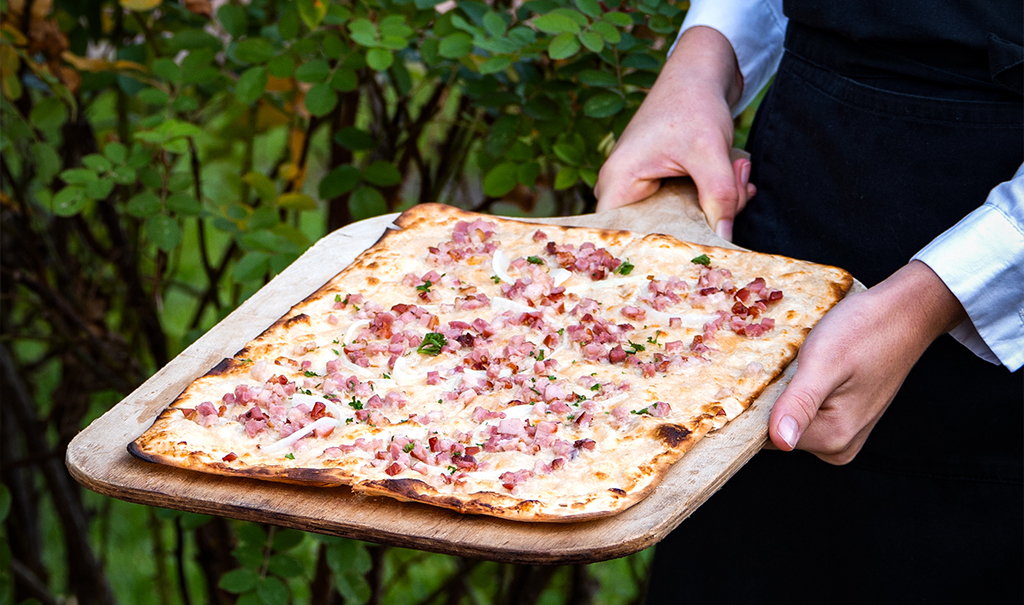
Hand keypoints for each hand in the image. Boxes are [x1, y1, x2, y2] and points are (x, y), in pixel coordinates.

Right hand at [594, 26, 755, 239]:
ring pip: (680, 220)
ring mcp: (640, 188)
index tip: (695, 252)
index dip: (654, 251)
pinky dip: (715, 196)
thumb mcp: (709, 152)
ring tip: (737, 171)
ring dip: (716, 203)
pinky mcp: (660, 184)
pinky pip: (688, 207)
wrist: (700, 72)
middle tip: (738, 192)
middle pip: (659, 230)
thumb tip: (725, 242)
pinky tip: (735, 173)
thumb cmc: (693, 103)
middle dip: (704, 219)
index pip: (622, 237)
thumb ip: (719, 197)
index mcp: (617, 182)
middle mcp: (621, 189)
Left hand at [768, 261, 966, 463]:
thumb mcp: (825, 362)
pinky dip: (799, 390)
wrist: (903, 313)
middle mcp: (840, 445)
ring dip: (785, 393)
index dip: (758, 407)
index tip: (763, 376)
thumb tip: (781, 442)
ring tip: (802, 363)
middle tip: (788, 363)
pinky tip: (810, 369)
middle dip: (773, 399)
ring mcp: (844, 433)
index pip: (770, 438)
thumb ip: (801, 403)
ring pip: (791, 419)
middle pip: (779, 430)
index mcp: (834, 437)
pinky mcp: (844, 419)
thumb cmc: (864, 330)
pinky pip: (807, 411)